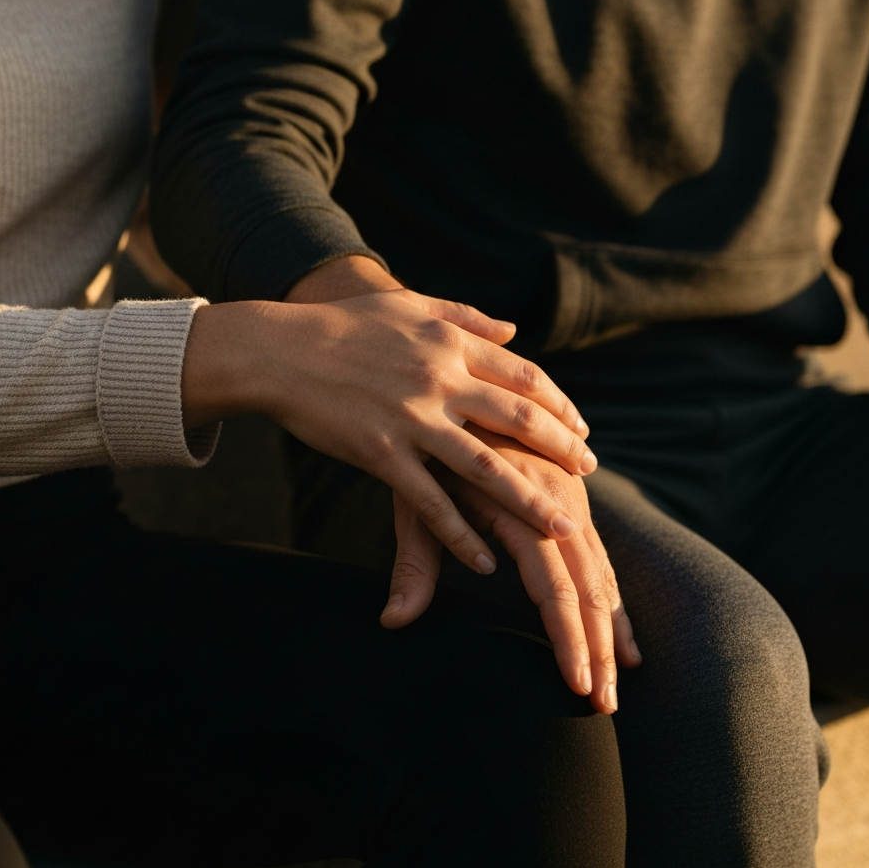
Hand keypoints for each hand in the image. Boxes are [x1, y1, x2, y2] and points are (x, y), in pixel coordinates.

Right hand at [182, 289, 596, 575]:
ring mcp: (411, 418)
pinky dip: (461, 534)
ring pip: (485, 466)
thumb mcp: (409, 307)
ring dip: (529, 500)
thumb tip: (514, 328)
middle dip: (562, 448)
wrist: (279, 349)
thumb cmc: (343, 326)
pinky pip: (430, 501)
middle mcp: (439, 378)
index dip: (559, 405)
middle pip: (518, 418)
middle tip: (589, 473)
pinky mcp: (381, 452)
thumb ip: (466, 317)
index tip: (581, 428)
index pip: (524, 376)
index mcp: (449, 343)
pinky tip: (485, 560)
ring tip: (562, 527)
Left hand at [383, 428, 640, 713]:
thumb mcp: (418, 500)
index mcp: (524, 505)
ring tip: (622, 681)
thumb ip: (415, 562)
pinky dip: (614, 599)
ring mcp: (571, 501)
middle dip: (598, 648)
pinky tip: (626, 637)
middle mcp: (558, 503)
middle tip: (604, 705)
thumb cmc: (428, 449)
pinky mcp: (573, 501)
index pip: (555, 586)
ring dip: (613, 630)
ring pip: (601, 575)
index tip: (577, 685)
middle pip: (589, 588)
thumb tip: (393, 621)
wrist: (461, 391)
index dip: (567, 638)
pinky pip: (600, 558)